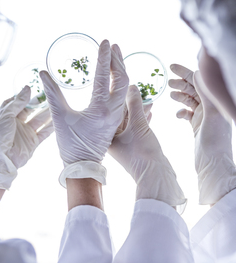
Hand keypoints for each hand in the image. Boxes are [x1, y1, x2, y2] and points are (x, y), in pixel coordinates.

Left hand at [0, 86, 53, 189]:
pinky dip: (52, 126)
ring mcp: (26, 131)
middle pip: (32, 109)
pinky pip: (44, 132)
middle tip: (52, 94)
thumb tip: (27, 88)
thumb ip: (18, 102)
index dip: (28, 95)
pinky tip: (60, 120)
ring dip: (48, 112)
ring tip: (59, 104)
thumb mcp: (6, 115)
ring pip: (40, 119)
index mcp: (8, 114)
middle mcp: (17, 121)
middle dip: (41, 103)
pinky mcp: (33, 142)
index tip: (39, 86)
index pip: (19, 101)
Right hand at [40, 40, 128, 184]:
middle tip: (111, 45)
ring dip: (120, 69)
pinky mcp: (116, 119)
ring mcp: (117, 115)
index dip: (103, 56)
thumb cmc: (70, 143)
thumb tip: (43, 72)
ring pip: (125, 86)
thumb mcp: (60, 117)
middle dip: (117, 60)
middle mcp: (113, 110)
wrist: (83, 166)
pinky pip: (123, 95)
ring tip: (114, 55)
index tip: (103, 41)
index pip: (105, 76)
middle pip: (122, 78)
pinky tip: (115, 76)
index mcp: (100, 108)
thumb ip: (53, 93)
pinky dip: (120, 81)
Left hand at [108, 84, 185, 207]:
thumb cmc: (142, 153)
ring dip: (139, 110)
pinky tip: (150, 111)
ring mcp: (123, 144)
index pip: (110, 111)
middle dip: (130, 103)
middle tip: (136, 88)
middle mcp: (112, 140)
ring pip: (130, 122)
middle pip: (119, 116)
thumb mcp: (138, 125)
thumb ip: (135, 105)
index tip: (123, 85)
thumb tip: (132, 87)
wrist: (155, 176)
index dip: (117, 97)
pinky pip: (137, 129)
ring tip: (148, 99)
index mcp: (106, 136)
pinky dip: (143, 120)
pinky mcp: (134, 147)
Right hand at [169, 64, 235, 204]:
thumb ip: (206, 93)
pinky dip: (181, 111)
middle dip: (181, 83)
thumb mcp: (210, 114)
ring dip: (180, 95)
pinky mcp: (197, 126)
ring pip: (190, 100)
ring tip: (170, 95)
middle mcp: (211, 107)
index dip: (185, 72)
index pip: (199, 81)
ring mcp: (204, 116)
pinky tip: (177, 115)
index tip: (170, 67)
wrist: (213, 165)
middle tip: (167, 82)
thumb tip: (198, 73)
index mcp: (215, 102)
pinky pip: (187, 113)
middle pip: (194, 89)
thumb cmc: (215, 141)